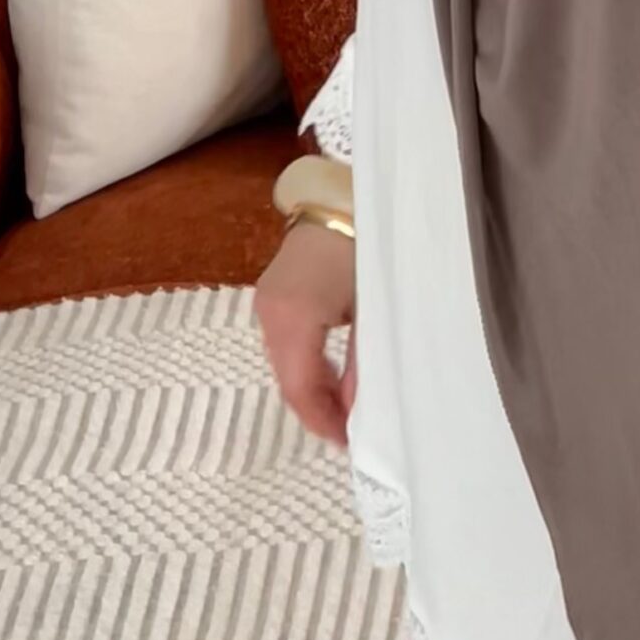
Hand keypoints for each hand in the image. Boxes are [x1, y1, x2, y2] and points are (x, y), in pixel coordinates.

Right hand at [254, 220, 356, 444]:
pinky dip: (306, 365)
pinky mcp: (271, 296)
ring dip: (312, 388)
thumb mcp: (373, 307)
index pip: (300, 388)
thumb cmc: (367, 247)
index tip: (348, 443)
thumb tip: (360, 412)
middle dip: (318, 409)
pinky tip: (331, 376)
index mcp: (295, 318)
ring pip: (284, 364)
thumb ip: (364, 362)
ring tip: (345, 408)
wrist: (342, 196)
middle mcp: (270, 315)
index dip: (322, 421)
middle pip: (289, 379)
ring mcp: (265, 303)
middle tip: (350, 431)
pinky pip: (285, 344)